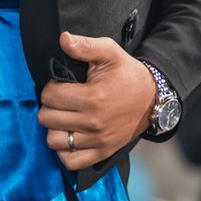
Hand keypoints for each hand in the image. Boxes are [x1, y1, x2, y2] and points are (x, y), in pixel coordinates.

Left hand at [37, 31, 157, 170]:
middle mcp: (93, 122)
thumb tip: (63, 39)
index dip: (51, 87)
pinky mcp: (101, 152)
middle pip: (47, 119)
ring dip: (54, 128)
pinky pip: (70, 161)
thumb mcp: (110, 53)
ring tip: (64, 117)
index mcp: (93, 97)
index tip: (62, 85)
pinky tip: (69, 136)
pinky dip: (64, 150)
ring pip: (53, 141)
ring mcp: (97, 140)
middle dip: (50, 106)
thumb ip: (85, 45)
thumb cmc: (128, 74)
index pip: (50, 96)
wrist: (153, 99)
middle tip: (62, 100)